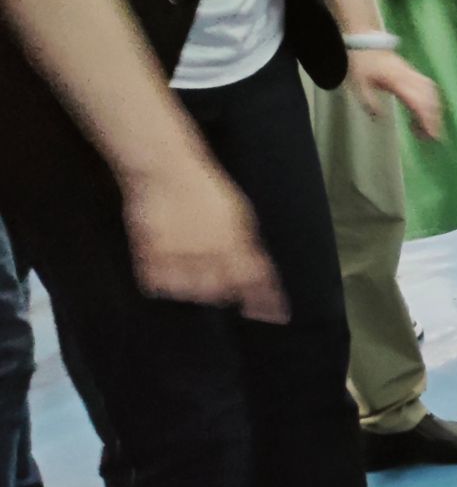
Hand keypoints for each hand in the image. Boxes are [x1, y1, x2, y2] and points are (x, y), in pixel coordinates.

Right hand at [122, 154, 288, 323]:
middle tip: (212, 270)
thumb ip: (247, 245)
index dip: (268, 301)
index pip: (258, 279)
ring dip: (192, 286)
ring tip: (187, 262)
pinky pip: (159, 285)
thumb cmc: (204, 189)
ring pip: (191, 292)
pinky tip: (165, 261)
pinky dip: (163, 280)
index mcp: (237, 242)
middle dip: (221, 289)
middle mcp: (212, 253)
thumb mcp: (239, 214)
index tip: (276, 317)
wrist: (165, 169)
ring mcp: (181, 256)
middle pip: (221, 292)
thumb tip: (258, 273)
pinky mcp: (151, 257)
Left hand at [347, 48, 443, 139]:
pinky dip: (431, 101)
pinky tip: (425, 110)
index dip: (426, 120)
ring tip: (427, 126)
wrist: (365, 41)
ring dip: (434, 111)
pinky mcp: (413, 73)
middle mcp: (410, 77)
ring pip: (432, 93)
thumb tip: (379, 118)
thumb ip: (370, 102)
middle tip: (430, 137)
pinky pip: (430, 88)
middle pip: (430, 100)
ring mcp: (413, 74)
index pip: (418, 102)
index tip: (431, 135)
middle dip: (433, 119)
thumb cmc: (361, 64)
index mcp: (397, 81)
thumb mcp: (358, 85)